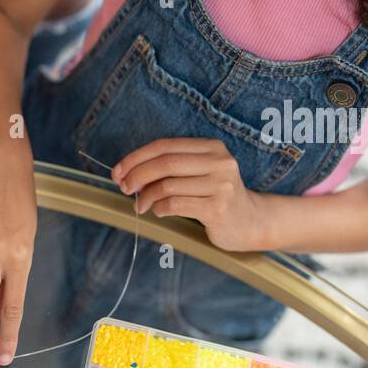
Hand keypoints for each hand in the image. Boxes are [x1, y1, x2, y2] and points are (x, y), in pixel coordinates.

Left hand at [112, 138, 266, 251]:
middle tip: (124, 188)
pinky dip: (159, 209)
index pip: (165, 146)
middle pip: (165, 163)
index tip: (118, 171)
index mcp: (211, 147)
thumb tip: (125, 173)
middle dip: (137, 175)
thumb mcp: (198, 173)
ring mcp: (221, 185)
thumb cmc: (213, 196)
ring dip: (146, 197)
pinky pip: (175, 205)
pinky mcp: (218, 208)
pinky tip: (159, 211)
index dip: (136, 157)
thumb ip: (168, 168)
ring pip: (167, 186)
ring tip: (141, 205)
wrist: (249, 221)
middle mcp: (219, 162)